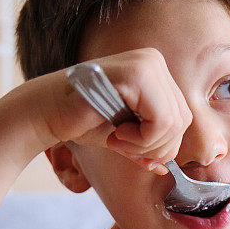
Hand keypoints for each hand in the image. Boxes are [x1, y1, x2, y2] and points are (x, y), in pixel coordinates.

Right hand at [15, 48, 191, 173]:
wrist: (46, 113)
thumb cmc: (83, 122)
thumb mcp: (125, 137)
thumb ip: (148, 148)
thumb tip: (166, 167)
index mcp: (156, 71)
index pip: (183, 117)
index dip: (162, 144)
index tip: (131, 147)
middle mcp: (154, 61)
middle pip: (183, 121)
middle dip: (156, 148)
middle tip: (123, 146)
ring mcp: (146, 64)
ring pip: (173, 123)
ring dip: (145, 146)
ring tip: (118, 140)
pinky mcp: (136, 74)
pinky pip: (160, 121)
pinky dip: (140, 140)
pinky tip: (117, 134)